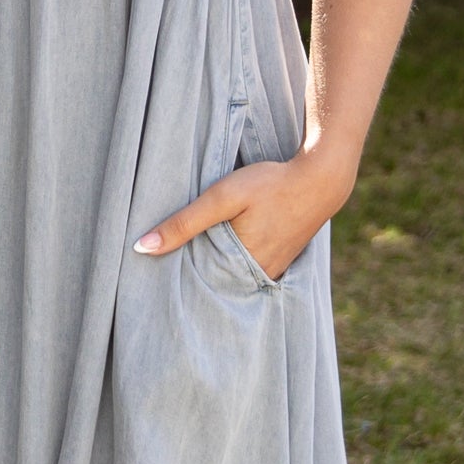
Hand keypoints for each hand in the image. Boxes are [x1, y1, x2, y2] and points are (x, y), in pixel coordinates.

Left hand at [133, 146, 349, 280]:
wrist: (321, 180)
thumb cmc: (271, 184)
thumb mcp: (222, 197)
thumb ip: (184, 222)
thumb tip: (142, 248)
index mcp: (240, 266)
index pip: (197, 284)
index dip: (177, 281)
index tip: (154, 280)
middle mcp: (258, 276)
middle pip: (216, 284)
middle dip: (194, 280)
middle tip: (165, 277)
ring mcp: (272, 270)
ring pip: (233, 278)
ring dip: (215, 272)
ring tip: (190, 265)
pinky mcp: (281, 261)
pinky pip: (251, 271)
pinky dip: (236, 265)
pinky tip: (224, 254)